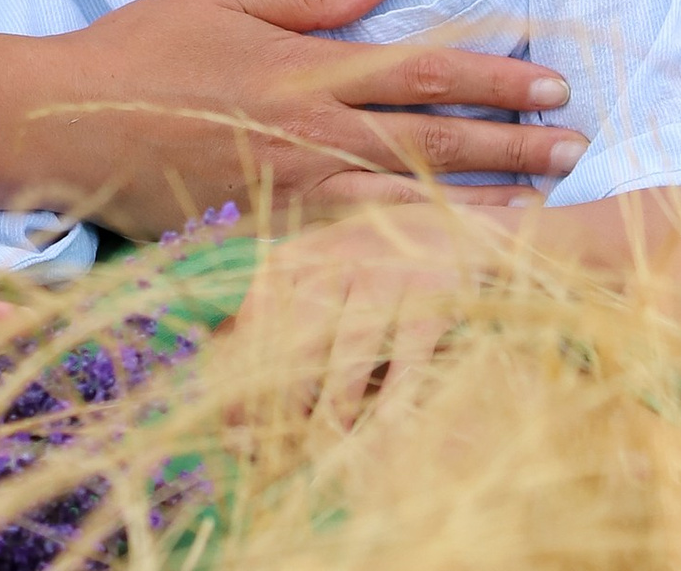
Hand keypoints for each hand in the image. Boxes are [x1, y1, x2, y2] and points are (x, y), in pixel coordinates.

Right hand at [50, 0, 582, 238]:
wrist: (68, 127)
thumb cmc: (140, 51)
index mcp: (306, 72)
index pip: (423, 73)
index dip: (495, 78)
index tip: (552, 80)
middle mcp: (314, 137)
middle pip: (435, 142)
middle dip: (514, 144)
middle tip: (578, 146)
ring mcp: (296, 195)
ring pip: (412, 201)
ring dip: (485, 203)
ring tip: (546, 206)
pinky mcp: (273, 235)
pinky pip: (361, 246)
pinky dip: (417, 248)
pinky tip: (454, 252)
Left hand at [228, 200, 505, 429]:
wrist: (452, 229)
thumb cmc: (368, 266)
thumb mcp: (314, 273)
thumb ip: (277, 315)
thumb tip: (227, 374)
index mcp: (295, 257)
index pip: (257, 320)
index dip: (242, 375)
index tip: (233, 423)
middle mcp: (334, 262)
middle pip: (296, 338)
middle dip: (282, 399)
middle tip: (276, 449)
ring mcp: (385, 277)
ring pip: (349, 353)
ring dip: (335, 408)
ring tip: (326, 452)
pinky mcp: (432, 297)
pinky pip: (407, 362)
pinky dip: (394, 403)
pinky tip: (384, 437)